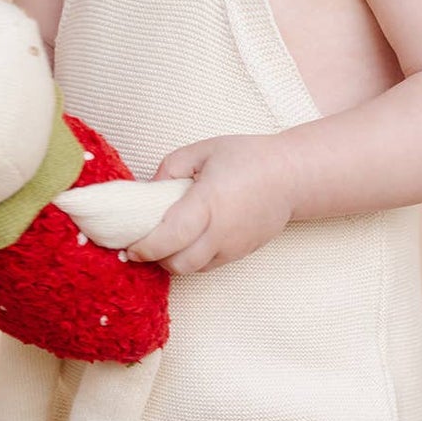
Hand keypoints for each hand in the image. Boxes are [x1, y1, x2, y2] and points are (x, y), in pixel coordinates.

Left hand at [123, 133, 296, 274]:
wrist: (292, 176)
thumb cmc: (247, 157)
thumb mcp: (203, 150)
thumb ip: (170, 168)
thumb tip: (147, 190)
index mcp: (209, 202)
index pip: (170, 237)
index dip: (145, 247)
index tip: (129, 247)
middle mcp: (222, 231)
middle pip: (179, 264)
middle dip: (155, 260)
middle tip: (141, 246)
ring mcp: (233, 246)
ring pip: (193, 270)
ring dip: (173, 261)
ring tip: (163, 243)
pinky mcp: (241, 254)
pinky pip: (209, 265)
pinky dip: (192, 260)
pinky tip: (187, 242)